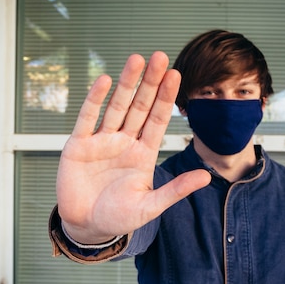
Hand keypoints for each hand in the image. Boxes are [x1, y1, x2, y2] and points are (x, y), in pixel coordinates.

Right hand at [56, 51, 210, 243]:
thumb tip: (206, 177)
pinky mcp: (78, 145)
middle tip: (160, 57)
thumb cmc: (118, 217)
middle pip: (140, 106)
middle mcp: (124, 142)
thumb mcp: (150, 206)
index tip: (176, 75)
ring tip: (136, 60)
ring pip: (116, 106)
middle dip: (150, 83)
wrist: (85, 227)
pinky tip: (104, 82)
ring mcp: (101, 141)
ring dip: (125, 83)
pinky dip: (94, 100)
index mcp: (143, 153)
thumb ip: (176, 190)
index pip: (158, 120)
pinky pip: (87, 118)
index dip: (166, 98)